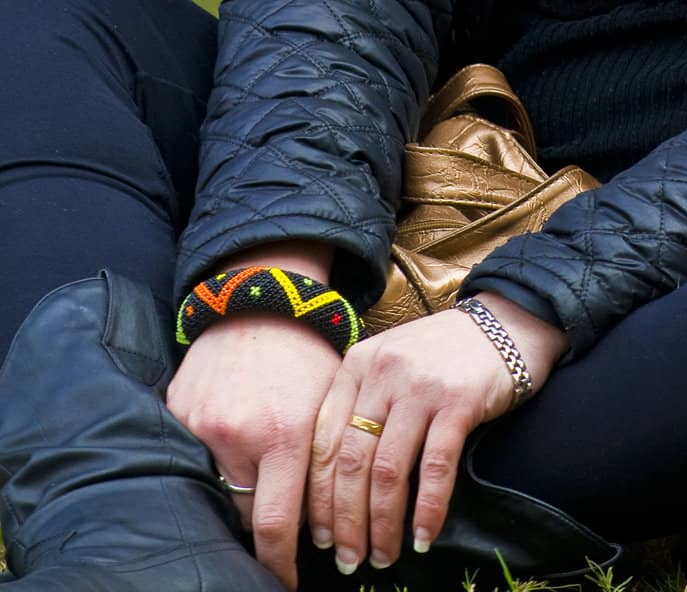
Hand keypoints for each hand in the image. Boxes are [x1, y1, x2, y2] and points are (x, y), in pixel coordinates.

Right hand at [166, 244, 338, 590]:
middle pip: (246, 513)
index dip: (280, 567)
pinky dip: (213, 456)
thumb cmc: (306, 354)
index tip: (287, 585)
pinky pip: (194, 456)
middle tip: (282, 511)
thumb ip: (325, 461)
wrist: (259, 301)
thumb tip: (328, 528)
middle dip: (266, 519)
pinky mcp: (177, 413)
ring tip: (259, 460)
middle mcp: (238, 435)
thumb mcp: (330, 403)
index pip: (277, 527)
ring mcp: (202, 425)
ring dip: (240, 486)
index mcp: (285, 434)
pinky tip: (233, 431)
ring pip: (219, 488)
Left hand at [307, 293, 566, 577]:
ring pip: (387, 470)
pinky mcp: (458, 402)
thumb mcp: (390, 364)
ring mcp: (420, 387)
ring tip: (383, 556)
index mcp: (357, 366)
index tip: (319, 536)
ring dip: (382, 524)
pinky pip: (435, 467)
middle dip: (345, 521)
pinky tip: (423, 537)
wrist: (505, 322)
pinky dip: (427, 509)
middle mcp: (383, 374)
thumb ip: (361, 405)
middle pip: (349, 462)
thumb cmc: (442, 353)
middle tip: (347, 560)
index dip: (317, 496)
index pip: (322, 441)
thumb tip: (334, 482)